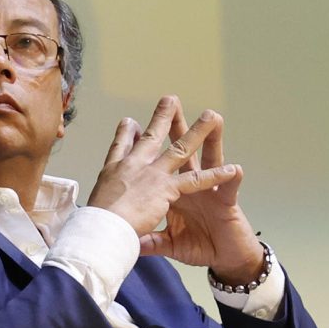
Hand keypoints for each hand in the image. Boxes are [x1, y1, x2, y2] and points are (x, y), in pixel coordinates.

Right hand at [87, 95, 238, 242]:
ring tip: (211, 117)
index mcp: (116, 170)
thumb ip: (108, 195)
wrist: (103, 227)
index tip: (130, 122)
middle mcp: (134, 165)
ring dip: (197, 132)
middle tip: (171, 100)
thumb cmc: (97, 220)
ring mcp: (152, 174)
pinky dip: (214, 175)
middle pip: (151, 137)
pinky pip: (196, 180)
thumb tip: (107, 187)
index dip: (126, 133)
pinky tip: (231, 169)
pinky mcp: (167, 188)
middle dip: (162, 117)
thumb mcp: (97, 199)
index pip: (121, 147)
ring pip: (180, 149)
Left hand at [138, 98, 262, 284]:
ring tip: (214, 118)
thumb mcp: (168, 243)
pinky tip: (236, 167)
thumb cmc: (199, 246)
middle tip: (170, 102)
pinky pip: (229, 189)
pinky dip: (231, 178)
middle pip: (180, 152)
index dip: (145, 146)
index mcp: (172, 192)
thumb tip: (129, 239)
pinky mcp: (226, 204)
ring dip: (212, 140)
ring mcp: (209, 192)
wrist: (225, 258)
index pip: (157, 164)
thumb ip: (149, 239)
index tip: (130, 123)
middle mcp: (189, 186)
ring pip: (210, 160)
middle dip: (176, 128)